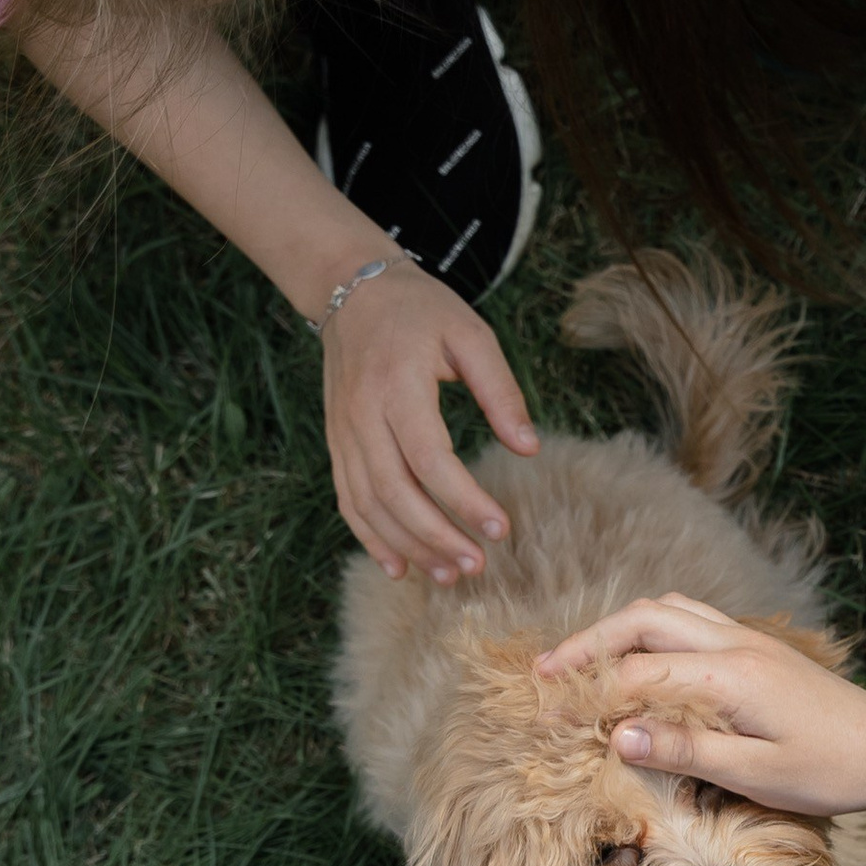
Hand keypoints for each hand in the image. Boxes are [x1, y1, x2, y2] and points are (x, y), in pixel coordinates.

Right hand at [323, 258, 538, 581]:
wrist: (353, 290)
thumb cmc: (422, 310)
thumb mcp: (471, 334)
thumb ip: (500, 391)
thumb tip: (529, 448)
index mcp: (398, 385)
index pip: (429, 459)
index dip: (464, 500)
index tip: (501, 528)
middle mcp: (362, 415)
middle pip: (394, 492)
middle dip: (436, 537)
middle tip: (477, 566)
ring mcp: (343, 432)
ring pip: (369, 504)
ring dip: (408, 547)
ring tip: (449, 575)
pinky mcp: (336, 442)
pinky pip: (348, 501)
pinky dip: (371, 538)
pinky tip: (400, 567)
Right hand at [531, 594, 865, 811]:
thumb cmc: (831, 771)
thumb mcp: (756, 774)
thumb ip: (686, 752)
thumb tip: (618, 737)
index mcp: (731, 675)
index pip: (638, 674)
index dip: (588, 694)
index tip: (547, 718)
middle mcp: (734, 644)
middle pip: (643, 620)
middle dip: (588, 643)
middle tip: (545, 674)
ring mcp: (747, 640)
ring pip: (666, 610)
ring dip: (617, 630)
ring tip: (580, 661)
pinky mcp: (757, 648)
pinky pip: (689, 620)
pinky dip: (650, 630)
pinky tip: (638, 659)